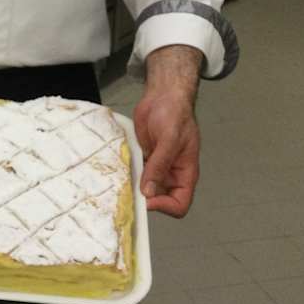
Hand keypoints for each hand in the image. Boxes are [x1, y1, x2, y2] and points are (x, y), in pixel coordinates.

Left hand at [133, 45, 201, 217]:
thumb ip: (160, 165)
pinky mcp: (143, 159)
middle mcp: (171, 174)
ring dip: (133, 187)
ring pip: (144, 188)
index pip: (180, 203)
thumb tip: (149, 191)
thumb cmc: (175, 114)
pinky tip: (118, 170)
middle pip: (160, 200)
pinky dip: (127, 174)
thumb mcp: (170, 139)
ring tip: (120, 182)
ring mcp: (156, 167)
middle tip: (128, 192)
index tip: (148, 199)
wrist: (163, 96)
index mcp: (185, 173)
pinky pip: (135, 173)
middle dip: (145, 199)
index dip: (165, 207)